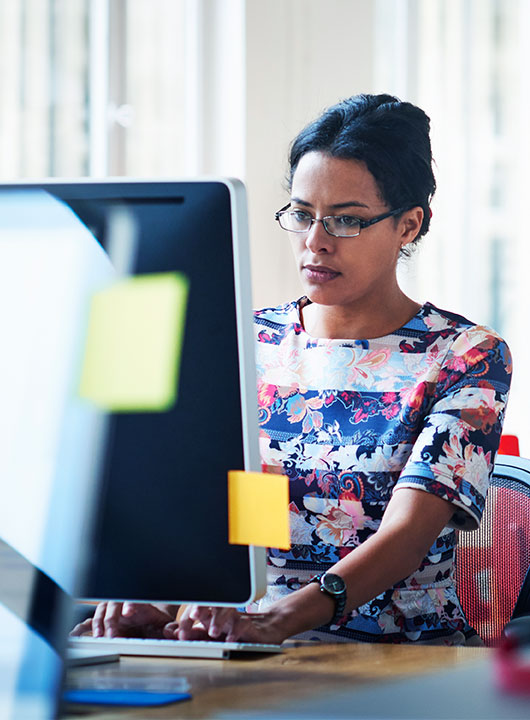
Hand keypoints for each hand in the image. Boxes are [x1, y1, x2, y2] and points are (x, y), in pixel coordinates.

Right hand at [70, 601, 176, 637]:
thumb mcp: (166, 624)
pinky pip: (89, 622)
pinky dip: (82, 627)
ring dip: (99, 624)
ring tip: (99, 636)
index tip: (129, 611)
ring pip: (102, 612)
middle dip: (113, 620)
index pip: (135, 599)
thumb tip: (170, 631)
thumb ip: (170, 628)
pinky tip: (74, 635)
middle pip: (115, 606)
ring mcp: (112, 612)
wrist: (151, 619)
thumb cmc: (157, 622)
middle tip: (113, 634)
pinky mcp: (103, 621)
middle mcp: (124, 605)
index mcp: (141, 604)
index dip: (131, 604)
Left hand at [163, 605, 287, 644]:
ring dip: (218, 621)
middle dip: (201, 609)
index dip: (188, 619)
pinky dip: (235, 631)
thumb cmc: (238, 630)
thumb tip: (172, 634)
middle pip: (211, 605)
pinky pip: (242, 624)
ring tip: (213, 632)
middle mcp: (223, 613)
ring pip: (226, 612)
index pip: (197, 611)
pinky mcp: (250, 624)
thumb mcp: (215, 634)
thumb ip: (195, 635)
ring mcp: (236, 617)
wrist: (268, 627)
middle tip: (193, 617)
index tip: (181, 633)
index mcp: (212, 613)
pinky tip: (230, 638)